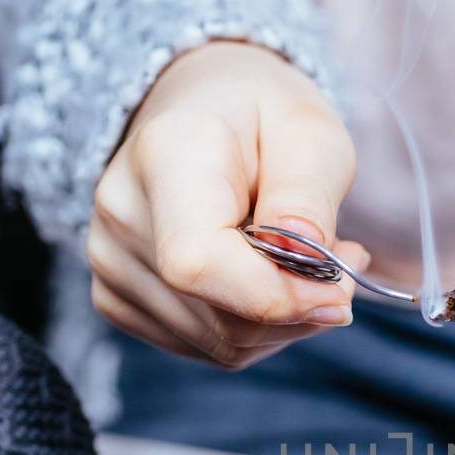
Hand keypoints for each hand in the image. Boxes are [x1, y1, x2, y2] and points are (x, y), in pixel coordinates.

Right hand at [88, 41, 365, 366]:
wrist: (203, 108)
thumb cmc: (264, 116)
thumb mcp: (309, 132)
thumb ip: (308, 197)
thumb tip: (310, 263)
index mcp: (165, 156)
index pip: (198, 263)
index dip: (276, 297)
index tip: (340, 290)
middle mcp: (121, 213)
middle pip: (218, 316)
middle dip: (300, 308)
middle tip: (344, 261)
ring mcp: (110, 261)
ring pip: (221, 343)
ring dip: (285, 320)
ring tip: (308, 260)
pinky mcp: (118, 297)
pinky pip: (208, 346)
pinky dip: (256, 327)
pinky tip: (266, 276)